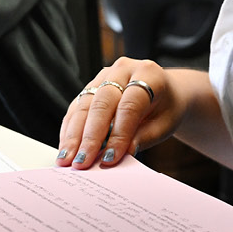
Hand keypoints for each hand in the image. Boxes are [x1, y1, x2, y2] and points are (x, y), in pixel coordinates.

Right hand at [56, 59, 183, 168]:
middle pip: (101, 103)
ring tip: (67, 159)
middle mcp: (123, 69)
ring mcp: (104, 75)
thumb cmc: (166, 108)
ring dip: (73, 134)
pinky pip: (77, 106)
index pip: (129, 106)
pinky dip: (70, 129)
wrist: (165, 91)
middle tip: (82, 162)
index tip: (109, 159)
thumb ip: (143, 137)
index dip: (118, 134)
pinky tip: (66, 147)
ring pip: (84, 104)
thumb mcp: (165, 124)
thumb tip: (122, 153)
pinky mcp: (91, 85)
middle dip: (90, 136)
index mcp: (148, 74)